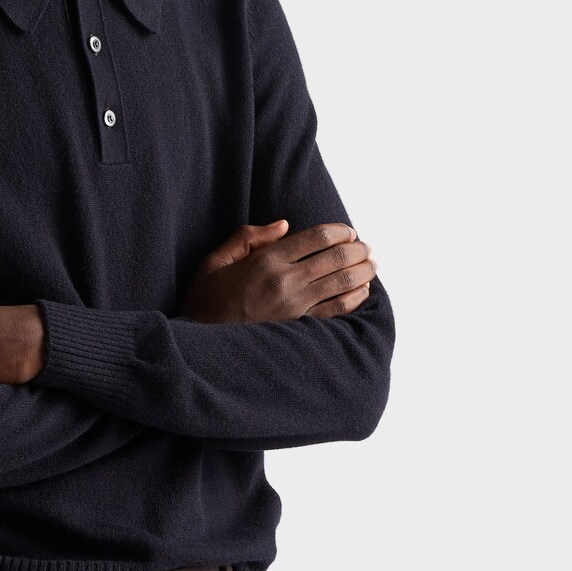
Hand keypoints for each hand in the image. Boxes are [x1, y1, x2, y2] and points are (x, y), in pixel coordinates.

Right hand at [179, 220, 376, 323]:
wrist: (201, 344)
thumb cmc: (206, 301)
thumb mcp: (215, 261)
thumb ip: (247, 237)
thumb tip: (284, 226)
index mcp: (266, 260)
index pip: (316, 237)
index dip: (340, 231)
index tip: (349, 231)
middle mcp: (285, 280)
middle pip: (335, 257)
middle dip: (357, 249)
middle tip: (365, 248)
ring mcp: (294, 306)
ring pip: (342, 282)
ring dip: (363, 271)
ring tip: (371, 265)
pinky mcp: (299, 328)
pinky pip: (337, 310)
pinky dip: (355, 298)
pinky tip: (362, 291)